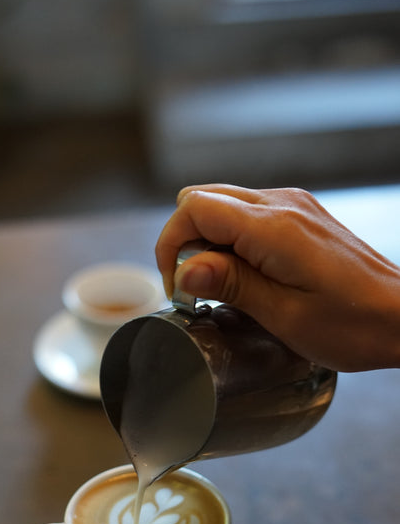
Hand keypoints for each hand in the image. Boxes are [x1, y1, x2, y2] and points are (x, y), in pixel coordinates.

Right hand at [155, 185, 399, 371]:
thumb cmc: (353, 324)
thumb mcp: (284, 315)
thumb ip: (231, 284)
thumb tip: (185, 269)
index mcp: (273, 227)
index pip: (194, 208)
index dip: (172, 244)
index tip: (179, 287)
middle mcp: (282, 204)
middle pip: (202, 199)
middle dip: (185, 242)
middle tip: (194, 288)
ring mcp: (293, 205)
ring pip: (222, 204)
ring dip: (208, 242)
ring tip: (220, 285)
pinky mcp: (300, 215)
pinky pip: (247, 214)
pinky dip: (231, 240)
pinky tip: (246, 275)